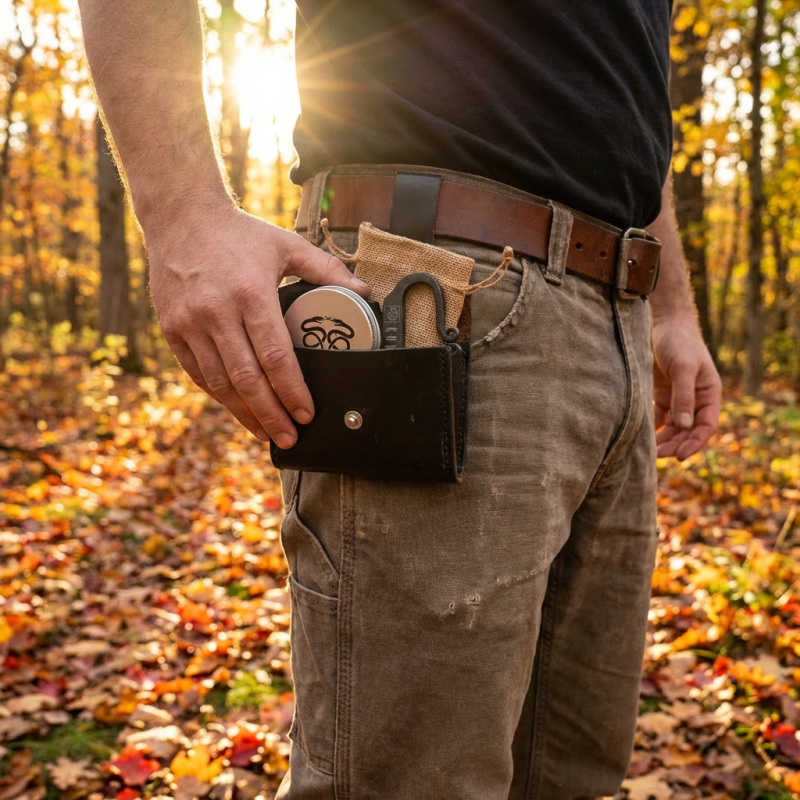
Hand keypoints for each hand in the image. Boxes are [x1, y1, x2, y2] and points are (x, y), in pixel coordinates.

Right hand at [147, 203, 368, 447]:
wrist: (180, 217)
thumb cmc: (240, 233)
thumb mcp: (287, 245)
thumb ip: (327, 270)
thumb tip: (363, 292)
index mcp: (250, 293)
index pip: (275, 356)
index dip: (292, 391)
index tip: (306, 414)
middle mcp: (216, 312)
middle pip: (247, 380)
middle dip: (271, 415)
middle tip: (289, 438)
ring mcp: (189, 323)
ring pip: (220, 383)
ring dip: (244, 414)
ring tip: (265, 434)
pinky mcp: (171, 329)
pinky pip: (197, 373)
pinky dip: (219, 395)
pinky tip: (237, 409)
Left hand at [652, 314, 721, 459]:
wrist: (662, 322)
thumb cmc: (678, 342)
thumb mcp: (683, 368)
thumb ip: (684, 396)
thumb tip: (684, 427)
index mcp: (709, 393)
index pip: (706, 425)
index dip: (695, 443)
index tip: (680, 457)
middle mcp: (695, 398)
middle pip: (688, 430)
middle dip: (676, 445)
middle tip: (658, 457)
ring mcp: (678, 397)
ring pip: (673, 427)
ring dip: (664, 440)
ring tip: (649, 452)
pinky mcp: (661, 394)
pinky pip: (658, 417)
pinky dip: (652, 429)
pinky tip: (642, 438)